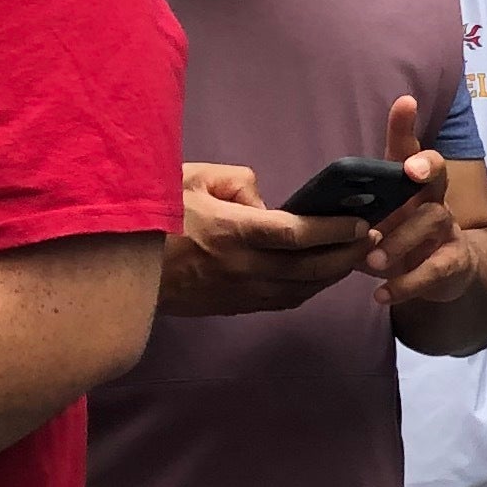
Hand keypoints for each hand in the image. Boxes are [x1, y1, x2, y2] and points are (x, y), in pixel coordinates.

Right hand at [162, 163, 370, 315]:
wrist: (114, 269)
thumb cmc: (151, 215)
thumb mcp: (189, 178)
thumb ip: (236, 182)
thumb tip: (266, 201)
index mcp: (231, 232)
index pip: (297, 234)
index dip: (334, 230)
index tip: (361, 222)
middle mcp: (241, 268)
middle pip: (310, 268)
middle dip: (347, 254)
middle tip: (372, 239)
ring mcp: (238, 293)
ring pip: (301, 290)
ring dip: (332, 275)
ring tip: (354, 256)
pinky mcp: (231, 307)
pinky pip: (282, 301)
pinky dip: (308, 289)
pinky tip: (320, 276)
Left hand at [364, 96, 472, 313]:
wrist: (447, 276)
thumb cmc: (400, 240)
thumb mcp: (375, 222)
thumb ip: (348, 215)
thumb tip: (301, 215)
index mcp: (409, 185)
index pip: (407, 148)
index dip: (405, 126)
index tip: (403, 103)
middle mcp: (432, 198)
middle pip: (437, 172)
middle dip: (426, 166)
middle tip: (411, 172)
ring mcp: (447, 228)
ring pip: (433, 220)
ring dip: (400, 240)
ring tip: (372, 261)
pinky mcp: (455, 260)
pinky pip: (435, 268)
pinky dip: (406, 283)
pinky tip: (383, 294)